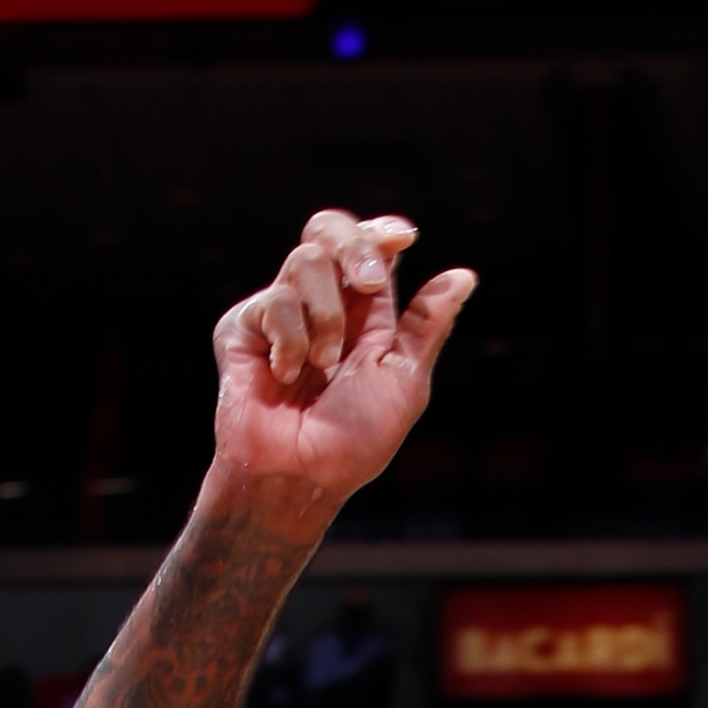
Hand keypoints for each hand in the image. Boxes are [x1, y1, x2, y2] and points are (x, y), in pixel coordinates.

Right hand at [210, 210, 476, 515]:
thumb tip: (464, 276)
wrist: (300, 476)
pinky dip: (291, 341)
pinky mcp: (243, 326)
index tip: (405, 237)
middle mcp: (322, 305)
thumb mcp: (404, 383)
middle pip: (329, 231)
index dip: (383, 233)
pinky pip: (274, 301)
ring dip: (327, 317)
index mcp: (365, 316)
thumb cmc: (353, 443)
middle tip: (368, 282)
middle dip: (355, 245)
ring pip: (306, 260)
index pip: (370, 249)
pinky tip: (285, 375)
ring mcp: (280, 312)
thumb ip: (426, 326)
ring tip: (324, 365)